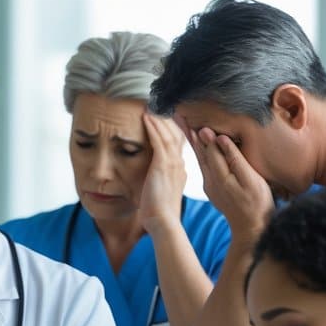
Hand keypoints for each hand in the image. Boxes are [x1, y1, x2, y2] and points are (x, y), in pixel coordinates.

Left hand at [136, 111, 187, 234]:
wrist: (163, 221)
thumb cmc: (158, 212)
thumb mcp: (161, 191)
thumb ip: (159, 181)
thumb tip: (152, 178)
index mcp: (180, 169)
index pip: (178, 143)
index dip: (173, 129)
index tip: (167, 116)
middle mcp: (179, 164)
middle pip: (176, 135)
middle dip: (168, 119)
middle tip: (160, 104)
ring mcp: (173, 164)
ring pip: (168, 134)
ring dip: (159, 119)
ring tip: (151, 106)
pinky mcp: (163, 165)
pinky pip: (159, 140)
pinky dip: (153, 127)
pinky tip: (146, 117)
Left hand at [177, 118, 274, 242]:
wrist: (251, 228)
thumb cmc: (256, 203)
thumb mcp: (250, 179)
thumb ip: (234, 158)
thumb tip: (220, 139)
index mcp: (218, 175)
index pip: (207, 149)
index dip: (201, 132)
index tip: (191, 117)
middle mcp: (210, 180)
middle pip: (199, 152)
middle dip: (190, 134)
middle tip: (180, 115)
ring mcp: (211, 185)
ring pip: (200, 159)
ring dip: (193, 142)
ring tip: (185, 126)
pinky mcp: (214, 188)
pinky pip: (205, 166)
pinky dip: (200, 153)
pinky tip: (199, 147)